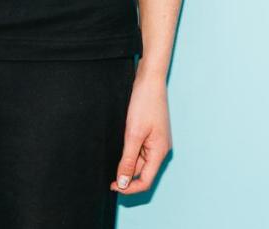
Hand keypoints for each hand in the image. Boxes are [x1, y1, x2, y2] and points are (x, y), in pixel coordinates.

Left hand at [111, 71, 170, 194]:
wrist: (150, 80)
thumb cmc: (145, 103)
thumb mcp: (133, 134)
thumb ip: (128, 160)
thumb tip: (123, 183)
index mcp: (160, 152)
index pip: (146, 181)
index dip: (129, 188)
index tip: (112, 186)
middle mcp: (161, 149)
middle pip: (143, 172)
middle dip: (127, 175)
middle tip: (108, 174)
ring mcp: (156, 141)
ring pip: (140, 161)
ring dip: (127, 163)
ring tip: (113, 155)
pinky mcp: (151, 133)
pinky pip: (140, 149)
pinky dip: (130, 152)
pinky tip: (119, 146)